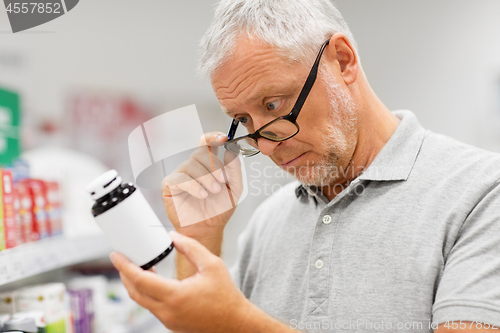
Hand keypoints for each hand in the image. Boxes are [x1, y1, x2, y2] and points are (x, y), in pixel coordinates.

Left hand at [110, 231, 251, 332]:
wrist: (235, 322)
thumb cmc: (226, 295)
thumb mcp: (212, 265)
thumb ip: (190, 248)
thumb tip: (172, 236)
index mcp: (175, 296)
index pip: (140, 280)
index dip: (124, 266)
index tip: (116, 255)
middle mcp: (167, 311)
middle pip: (134, 292)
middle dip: (124, 274)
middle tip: (122, 258)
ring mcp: (168, 320)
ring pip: (141, 301)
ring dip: (134, 284)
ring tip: (136, 266)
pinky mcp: (171, 323)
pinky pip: (152, 307)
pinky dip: (146, 292)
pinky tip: (151, 280)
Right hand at [161, 132, 242, 238]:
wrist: (209, 228)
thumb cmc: (219, 209)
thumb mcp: (234, 188)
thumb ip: (234, 169)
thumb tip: (231, 150)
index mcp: (208, 164)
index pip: (206, 142)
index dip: (213, 137)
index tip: (224, 139)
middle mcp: (193, 166)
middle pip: (201, 152)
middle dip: (214, 166)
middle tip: (222, 182)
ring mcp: (180, 175)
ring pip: (191, 164)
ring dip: (205, 178)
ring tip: (212, 192)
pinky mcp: (170, 185)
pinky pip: (180, 178)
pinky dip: (193, 185)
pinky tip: (201, 195)